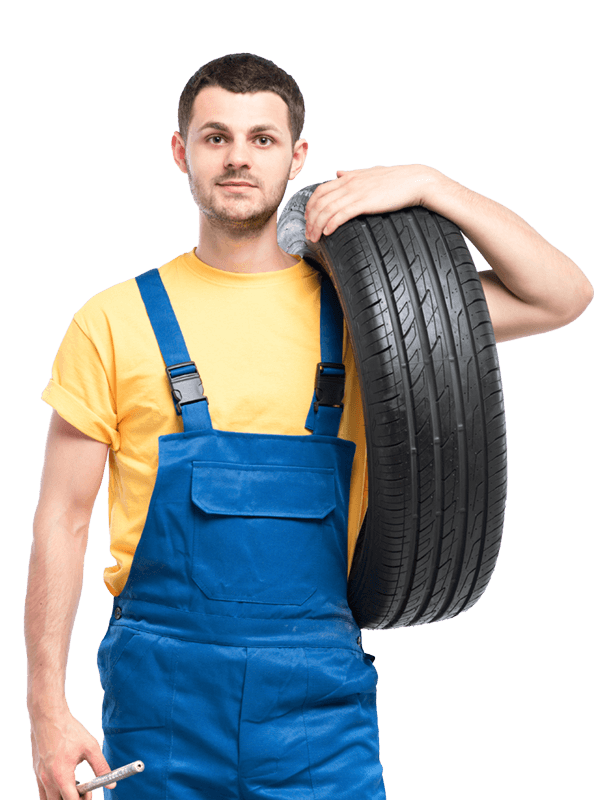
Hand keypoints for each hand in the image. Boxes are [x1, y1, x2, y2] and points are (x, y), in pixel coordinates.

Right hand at [30, 709, 115, 799]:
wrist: (48, 716)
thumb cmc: (69, 730)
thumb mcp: (90, 747)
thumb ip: (101, 767)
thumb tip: (112, 783)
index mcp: (61, 776)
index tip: (90, 794)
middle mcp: (47, 780)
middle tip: (84, 791)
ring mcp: (39, 777)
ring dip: (61, 798)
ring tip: (74, 786)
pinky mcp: (36, 772)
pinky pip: (42, 792)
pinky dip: (53, 792)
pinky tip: (65, 779)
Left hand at [304, 164, 443, 241]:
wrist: (415, 180)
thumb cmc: (395, 179)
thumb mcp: (369, 172)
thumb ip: (351, 174)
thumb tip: (338, 173)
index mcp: (348, 178)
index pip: (320, 191)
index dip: (309, 207)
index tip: (307, 220)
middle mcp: (349, 184)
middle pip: (319, 202)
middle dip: (309, 220)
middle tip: (308, 234)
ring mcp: (356, 193)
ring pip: (327, 209)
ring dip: (317, 225)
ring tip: (314, 238)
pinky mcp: (365, 202)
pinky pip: (342, 214)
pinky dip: (331, 224)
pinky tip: (328, 232)